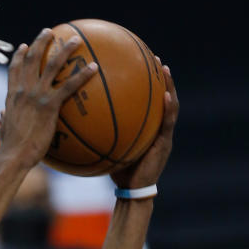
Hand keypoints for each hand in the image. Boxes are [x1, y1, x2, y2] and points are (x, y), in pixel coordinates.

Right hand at [0, 28, 98, 166]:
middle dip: (41, 42)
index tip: (24, 45)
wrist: (13, 156)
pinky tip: (94, 67)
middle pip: (32, 59)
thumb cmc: (10, 149)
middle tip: (50, 32)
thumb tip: (2, 115)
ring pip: (52, 65)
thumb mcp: (3, 130)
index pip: (14, 70)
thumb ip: (4, 119)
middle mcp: (24, 91)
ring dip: (64, 50)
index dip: (19, 55)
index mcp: (12, 96)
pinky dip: (82, 75)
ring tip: (76, 40)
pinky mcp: (49, 105)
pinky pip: (69, 86)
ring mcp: (36, 96)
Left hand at [110, 57, 177, 188]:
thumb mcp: (108, 147)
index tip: (140, 63)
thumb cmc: (118, 171)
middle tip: (155, 57)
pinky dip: (169, 108)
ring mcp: (164, 134)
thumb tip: (78, 118)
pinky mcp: (165, 143)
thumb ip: (101, 132)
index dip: (146, 83)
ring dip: (170, 86)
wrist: (133, 191)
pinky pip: (168, 122)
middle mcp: (157, 128)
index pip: (148, 101)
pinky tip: (166, 95)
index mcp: (147, 127)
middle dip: (160, 77)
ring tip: (166, 68)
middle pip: (162, 97)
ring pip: (170, 105)